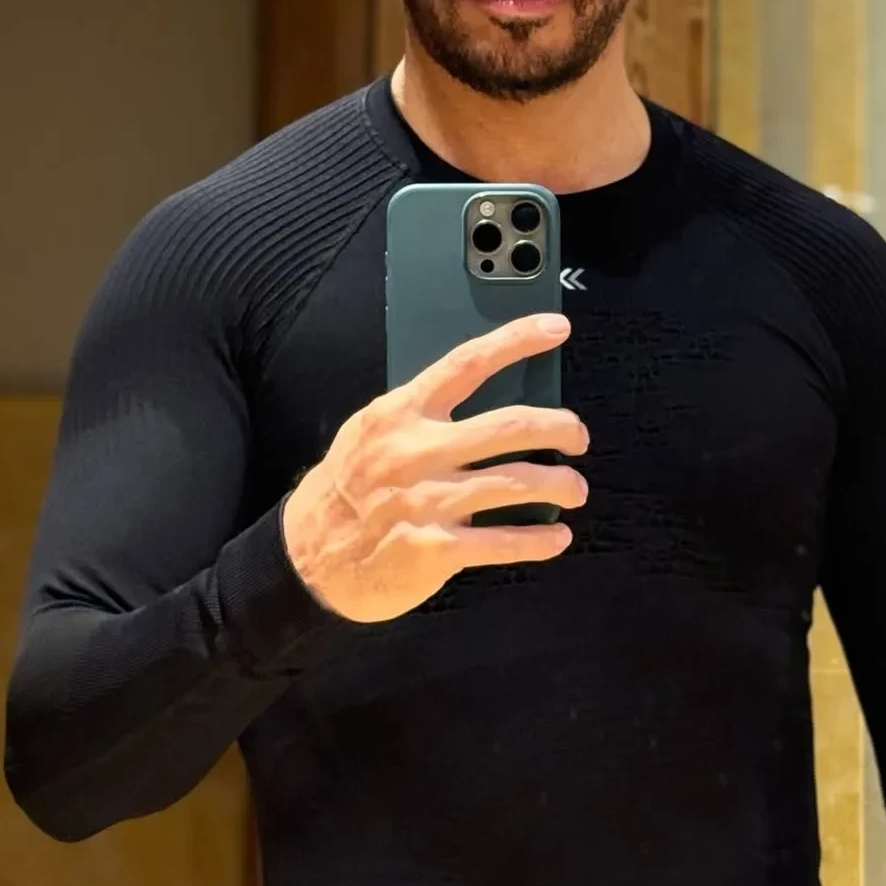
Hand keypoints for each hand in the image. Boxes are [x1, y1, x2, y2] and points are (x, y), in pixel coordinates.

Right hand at [281, 313, 588, 622]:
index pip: (467, 363)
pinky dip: (540, 541)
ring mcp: (428, 502)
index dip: (516, 340)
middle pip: (509, 426)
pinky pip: (503, 542)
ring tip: (575, 489)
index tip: (556, 328)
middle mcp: (418, 452)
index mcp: (402, 414)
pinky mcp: (435, 550)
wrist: (307, 558)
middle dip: (559, 427)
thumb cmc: (346, 490)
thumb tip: (483, 402)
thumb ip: (419, 415)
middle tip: (578, 436)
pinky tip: (557, 538)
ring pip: (516, 483)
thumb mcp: (369, 434)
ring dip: (560, 484)